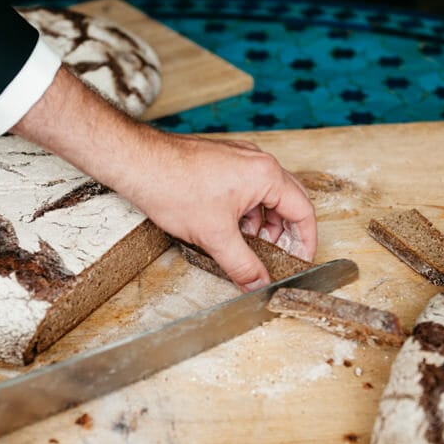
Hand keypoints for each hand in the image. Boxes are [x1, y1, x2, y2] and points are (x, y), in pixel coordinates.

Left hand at [12, 69, 317, 290]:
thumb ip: (243, 265)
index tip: (300, 260)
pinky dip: (244, 212)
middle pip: (287, 202)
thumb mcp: (215, 237)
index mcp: (266, 175)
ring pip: (264, 196)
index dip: (305, 241)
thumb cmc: (174, 188)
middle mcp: (257, 162)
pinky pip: (245, 189)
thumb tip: (258, 284)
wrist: (139, 163)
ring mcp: (238, 159)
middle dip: (282, 234)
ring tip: (246, 247)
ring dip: (261, 223)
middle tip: (275, 258)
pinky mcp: (221, 161)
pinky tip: (227, 229)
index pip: (303, 211)